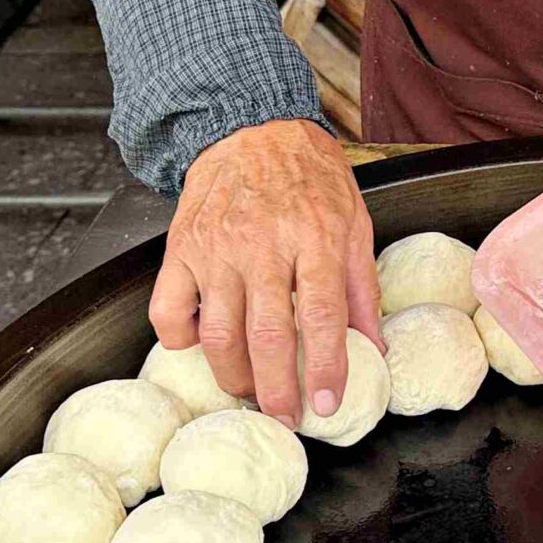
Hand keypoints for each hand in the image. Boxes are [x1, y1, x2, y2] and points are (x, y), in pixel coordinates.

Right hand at [153, 120, 379, 425]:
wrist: (251, 127)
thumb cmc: (308, 175)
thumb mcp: (353, 222)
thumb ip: (361, 286)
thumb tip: (374, 346)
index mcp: (314, 237)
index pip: (321, 317)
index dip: (324, 368)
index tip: (325, 403)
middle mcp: (262, 244)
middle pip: (266, 337)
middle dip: (276, 391)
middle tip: (286, 415)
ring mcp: (215, 248)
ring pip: (217, 335)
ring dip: (233, 377)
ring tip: (250, 390)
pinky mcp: (179, 248)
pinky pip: (168, 312)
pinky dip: (181, 341)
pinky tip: (202, 345)